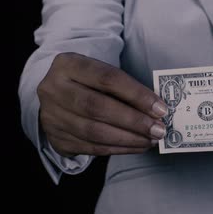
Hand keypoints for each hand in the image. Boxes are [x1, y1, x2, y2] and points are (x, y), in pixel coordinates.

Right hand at [38, 53, 167, 156]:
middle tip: (158, 130)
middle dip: (134, 121)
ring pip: (94, 132)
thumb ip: (124, 89)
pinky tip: (137, 146)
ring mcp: (51, 116)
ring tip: (151, 140)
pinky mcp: (56, 139)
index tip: (161, 109)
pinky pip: (92, 147)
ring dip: (129, 138)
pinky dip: (119, 148)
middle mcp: (53, 89)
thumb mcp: (101, 74)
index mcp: (68, 65)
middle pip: (98, 108)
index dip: (137, 95)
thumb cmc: (89, 83)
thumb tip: (157, 110)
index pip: (108, 79)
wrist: (56, 97)